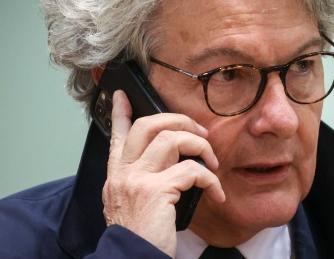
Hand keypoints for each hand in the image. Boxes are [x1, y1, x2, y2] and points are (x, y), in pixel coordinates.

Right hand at [102, 90, 224, 256]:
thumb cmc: (139, 236)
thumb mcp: (130, 204)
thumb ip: (142, 180)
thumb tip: (170, 163)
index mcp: (117, 175)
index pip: (117, 135)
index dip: (120, 113)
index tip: (122, 96)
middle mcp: (123, 173)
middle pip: (147, 125)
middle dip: (178, 120)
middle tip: (199, 132)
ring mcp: (137, 180)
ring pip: (171, 139)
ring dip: (199, 146)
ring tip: (212, 161)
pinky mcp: (155, 192)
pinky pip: (192, 171)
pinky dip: (210, 179)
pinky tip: (216, 193)